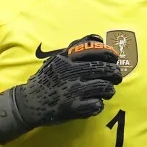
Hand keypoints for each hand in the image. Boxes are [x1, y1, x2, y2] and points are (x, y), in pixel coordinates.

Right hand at [0, 35, 122, 142]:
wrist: (29, 103)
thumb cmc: (47, 79)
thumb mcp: (57, 59)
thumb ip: (76, 48)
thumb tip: (98, 38)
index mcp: (67, 59)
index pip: (95, 51)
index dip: (110, 55)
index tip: (114, 59)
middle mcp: (70, 73)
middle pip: (103, 69)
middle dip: (115, 73)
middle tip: (117, 77)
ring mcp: (72, 91)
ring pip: (103, 87)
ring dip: (109, 90)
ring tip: (107, 91)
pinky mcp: (73, 108)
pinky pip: (96, 105)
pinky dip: (99, 104)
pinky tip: (95, 103)